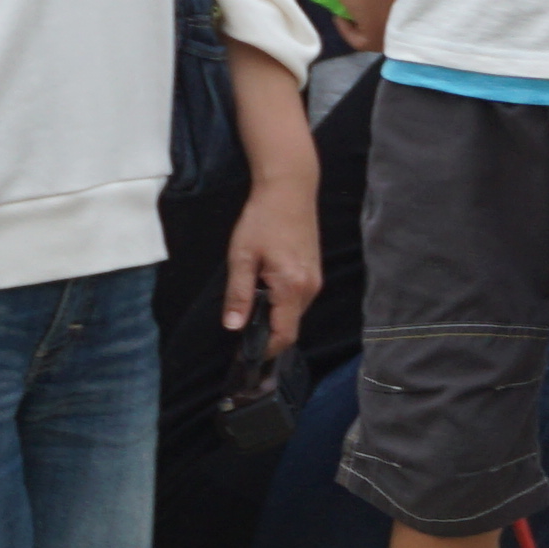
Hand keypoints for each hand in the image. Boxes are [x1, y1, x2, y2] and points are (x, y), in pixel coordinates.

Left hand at [224, 171, 321, 360]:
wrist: (289, 190)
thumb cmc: (263, 220)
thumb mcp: (241, 257)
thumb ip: (238, 294)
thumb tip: (233, 327)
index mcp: (292, 287)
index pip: (284, 334)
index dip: (265, 350)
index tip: (244, 356)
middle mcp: (310, 288)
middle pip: (291, 326)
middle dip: (267, 335)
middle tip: (239, 333)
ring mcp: (315, 280)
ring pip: (295, 313)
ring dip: (274, 318)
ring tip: (249, 308)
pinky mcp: (314, 272)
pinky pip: (298, 299)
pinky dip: (281, 304)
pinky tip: (263, 291)